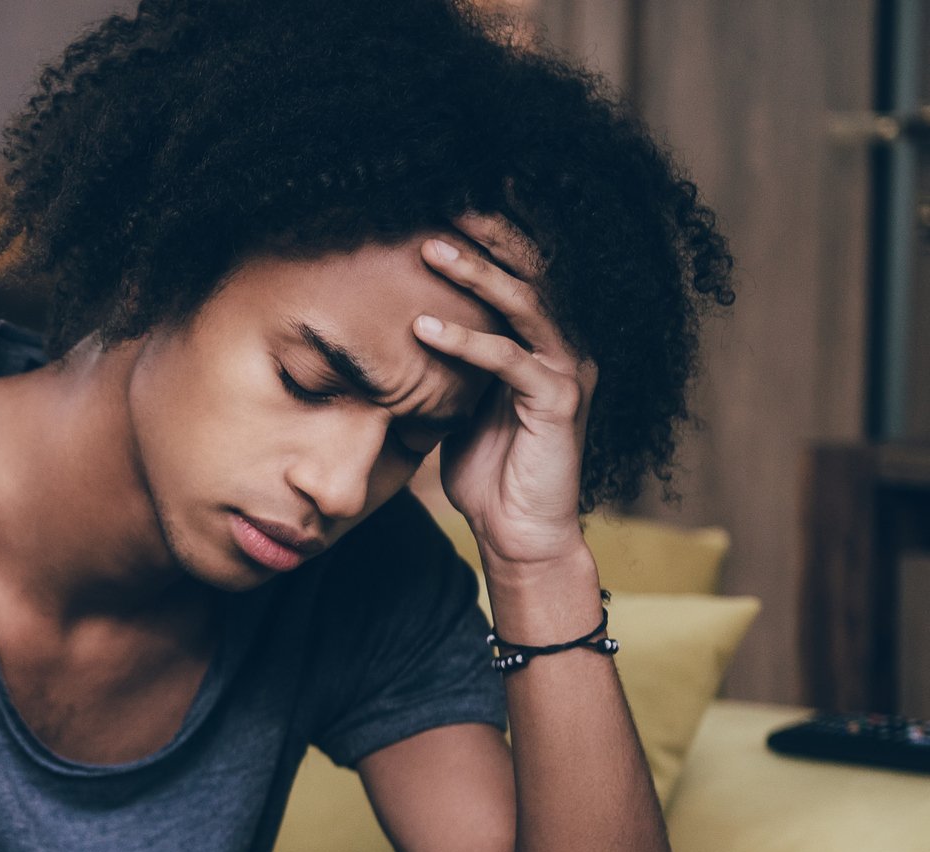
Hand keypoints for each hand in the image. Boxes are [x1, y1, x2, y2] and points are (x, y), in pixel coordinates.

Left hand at [414, 212, 596, 569]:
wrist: (518, 535)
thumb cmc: (488, 472)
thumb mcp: (459, 406)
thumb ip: (447, 365)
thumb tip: (400, 327)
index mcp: (541, 342)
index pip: (519, 273)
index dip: (486, 239)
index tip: (438, 208)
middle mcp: (563, 346)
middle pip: (531, 271)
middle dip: (487, 234)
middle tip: (441, 202)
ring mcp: (566, 372)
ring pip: (526, 304)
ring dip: (476, 273)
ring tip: (430, 248)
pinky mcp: (559, 403)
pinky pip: (510, 361)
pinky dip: (466, 342)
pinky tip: (424, 328)